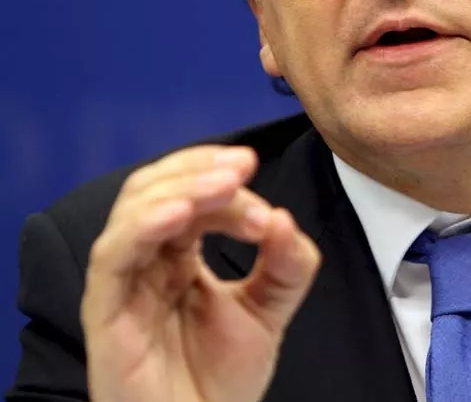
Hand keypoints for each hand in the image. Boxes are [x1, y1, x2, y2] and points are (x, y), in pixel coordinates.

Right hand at [81, 145, 321, 401]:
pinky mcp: (104, 313)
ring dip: (181, 187)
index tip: (262, 188)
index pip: (192, 194)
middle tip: (244, 167)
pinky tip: (179, 214)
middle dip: (200, 168)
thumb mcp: (271, 308)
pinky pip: (113, 256)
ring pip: (133, 210)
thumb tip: (283, 216)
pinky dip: (143, 226)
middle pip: (156, 188)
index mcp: (179, 254)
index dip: (226, 181)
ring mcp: (123, 285)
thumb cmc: (220, 381)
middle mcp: (147, 262)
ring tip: (225, 186)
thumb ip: (288, 263)